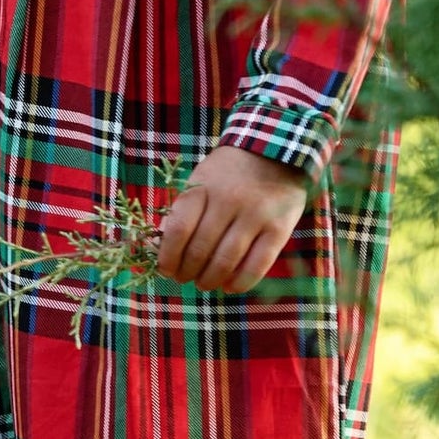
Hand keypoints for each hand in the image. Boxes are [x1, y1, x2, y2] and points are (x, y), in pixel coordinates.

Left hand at [155, 146, 307, 292]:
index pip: (179, 229)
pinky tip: (230, 286)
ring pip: (226, 260)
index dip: (168, 256)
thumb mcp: (200, 180)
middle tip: (184, 279)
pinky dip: (240, 282)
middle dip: (187, 271)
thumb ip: (182, 211)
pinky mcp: (278, 229)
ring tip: (203, 284)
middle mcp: (228, 202)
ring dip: (210, 279)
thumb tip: (159, 246)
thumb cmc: (228, 172)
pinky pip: (257, 265)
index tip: (165, 270)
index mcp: (203, 188)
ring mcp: (255, 216)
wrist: (274, 151)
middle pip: (201, 249)